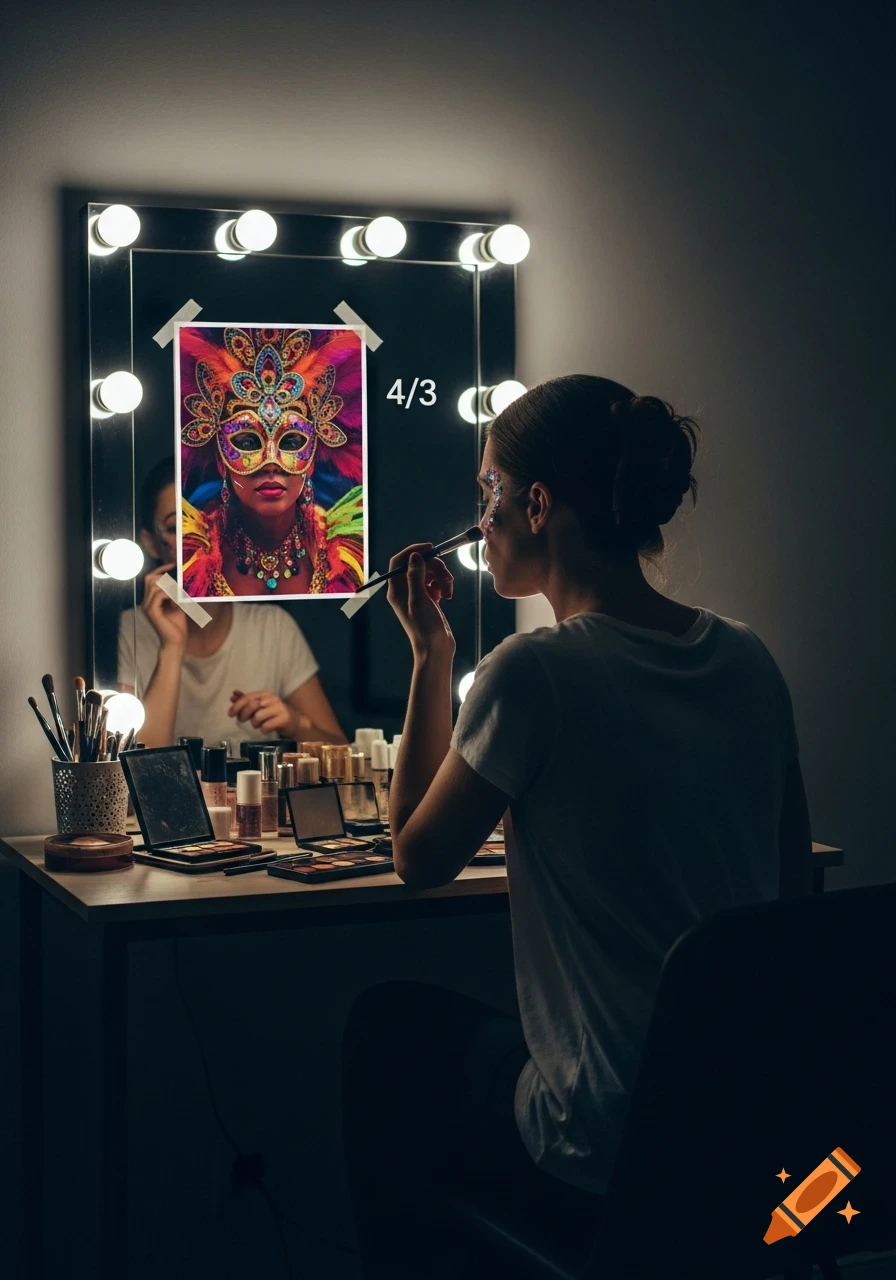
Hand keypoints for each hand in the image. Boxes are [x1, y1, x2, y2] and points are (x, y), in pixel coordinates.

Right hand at [142, 563, 187, 651]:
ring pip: (155, 585)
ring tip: (180, 595)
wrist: (176, 641)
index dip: (160, 570)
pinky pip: (159, 595)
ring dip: (170, 587)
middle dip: (165, 578)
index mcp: (150, 599)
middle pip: (150, 579)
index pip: (150, 578)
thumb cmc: (177, 624)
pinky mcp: (152, 612)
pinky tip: (178, 601)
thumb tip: (180, 578)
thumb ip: (175, 592)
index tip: (173, 565)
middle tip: (179, 584)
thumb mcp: (177, 604)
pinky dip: (170, 594)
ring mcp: (147, 606)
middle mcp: (146, 601)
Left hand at [228, 689, 299, 735]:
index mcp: (265, 694)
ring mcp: (279, 708)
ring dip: (254, 724)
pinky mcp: (284, 719)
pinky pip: (266, 726)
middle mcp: (273, 699)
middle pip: (252, 705)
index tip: (230, 714)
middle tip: (241, 720)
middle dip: (243, 714)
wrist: (295, 722)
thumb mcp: (260, 706)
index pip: (248, 697)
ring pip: (258, 717)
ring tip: (258, 725)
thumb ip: (247, 701)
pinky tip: (267, 728)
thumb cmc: (273, 714)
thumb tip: (232, 696)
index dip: (237, 705)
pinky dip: (263, 729)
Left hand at [386, 542, 454, 660]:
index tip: (430, 548)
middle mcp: (404, 590)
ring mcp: (417, 594)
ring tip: (448, 592)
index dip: (413, 551)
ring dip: (442, 577)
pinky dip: (443, 585)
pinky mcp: (428, 598)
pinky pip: (436, 582)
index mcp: (396, 590)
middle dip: (435, 568)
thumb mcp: (419, 600)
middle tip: (446, 578)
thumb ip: (415, 576)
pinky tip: (446, 596)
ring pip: (430, 572)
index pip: (399, 561)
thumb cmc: (424, 628)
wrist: (436, 648)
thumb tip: (415, 556)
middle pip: (418, 565)